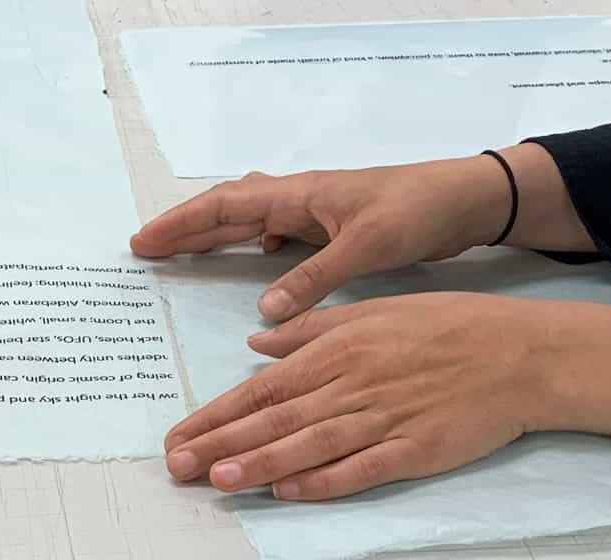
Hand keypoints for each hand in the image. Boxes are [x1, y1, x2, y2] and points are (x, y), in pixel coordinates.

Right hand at [131, 146, 594, 320]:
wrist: (467, 200)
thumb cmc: (418, 212)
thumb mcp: (367, 246)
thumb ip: (314, 276)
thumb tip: (264, 310)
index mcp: (298, 196)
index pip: (224, 207)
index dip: (181, 225)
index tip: (143, 243)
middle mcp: (299, 200)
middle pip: (227, 209)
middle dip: (185, 227)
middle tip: (146, 248)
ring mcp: (314, 213)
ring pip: (249, 219)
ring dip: (214, 234)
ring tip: (182, 254)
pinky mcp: (332, 228)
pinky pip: (275, 233)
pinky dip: (253, 245)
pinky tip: (254, 266)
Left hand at [163, 293, 610, 499]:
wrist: (519, 353)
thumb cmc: (445, 325)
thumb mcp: (372, 310)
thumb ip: (311, 330)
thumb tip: (256, 343)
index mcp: (336, 351)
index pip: (260, 389)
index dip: (214, 413)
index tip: (177, 434)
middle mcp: (350, 386)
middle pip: (273, 420)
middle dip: (219, 443)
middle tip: (175, 467)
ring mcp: (381, 420)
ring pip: (307, 446)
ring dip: (258, 464)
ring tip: (215, 479)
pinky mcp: (413, 450)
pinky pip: (359, 469)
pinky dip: (321, 481)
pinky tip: (286, 492)